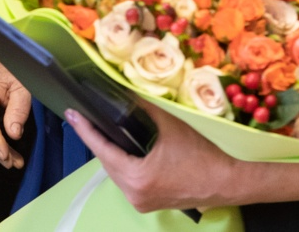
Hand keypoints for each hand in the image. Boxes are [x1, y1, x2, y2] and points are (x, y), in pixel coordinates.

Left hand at [66, 104, 252, 212]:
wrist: (225, 183)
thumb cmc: (201, 155)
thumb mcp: (171, 126)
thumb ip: (145, 110)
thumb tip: (125, 93)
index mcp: (137, 177)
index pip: (103, 150)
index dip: (86, 130)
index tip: (72, 114)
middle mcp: (134, 194)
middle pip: (107, 163)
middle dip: (97, 140)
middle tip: (85, 118)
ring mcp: (140, 202)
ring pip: (116, 173)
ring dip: (110, 154)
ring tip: (102, 131)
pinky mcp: (147, 204)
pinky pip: (127, 181)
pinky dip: (123, 165)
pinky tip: (122, 150)